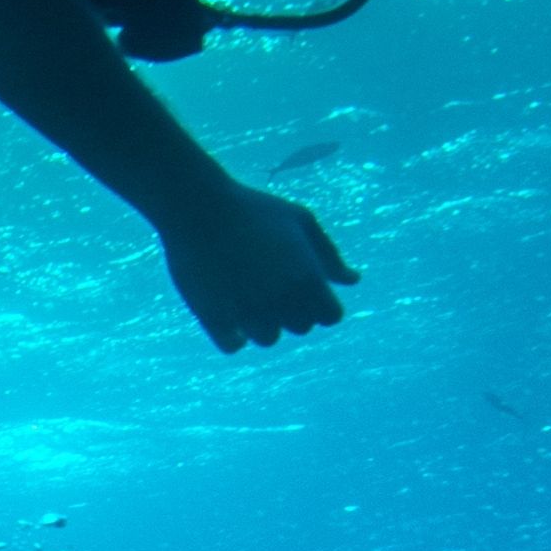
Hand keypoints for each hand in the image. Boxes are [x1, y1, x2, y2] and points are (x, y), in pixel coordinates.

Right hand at [157, 171, 352, 354]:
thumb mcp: (300, 220)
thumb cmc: (253, 208)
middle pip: (300, 327)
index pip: (330, 316)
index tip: (301, 283)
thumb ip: (329, 255)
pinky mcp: (215, 319)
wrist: (197, 206)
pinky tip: (228, 311)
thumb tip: (353, 280)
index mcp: (307, 279)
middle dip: (292, 309)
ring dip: (263, 321)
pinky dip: (234, 334)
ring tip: (247, 292)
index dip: (320, 302)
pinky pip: (233, 344)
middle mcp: (281, 302)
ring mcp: (247, 313)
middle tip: (270, 279)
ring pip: (267, 338)